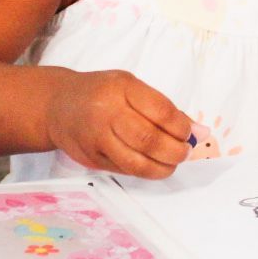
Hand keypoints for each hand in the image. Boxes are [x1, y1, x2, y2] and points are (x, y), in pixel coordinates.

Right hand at [43, 70, 192, 178]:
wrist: (57, 105)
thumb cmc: (101, 93)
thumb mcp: (131, 87)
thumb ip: (163, 108)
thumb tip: (200, 132)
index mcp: (121, 87)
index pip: (160, 111)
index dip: (181, 127)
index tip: (189, 133)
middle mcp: (106, 112)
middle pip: (149, 139)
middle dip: (175, 151)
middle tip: (184, 152)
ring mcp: (96, 137)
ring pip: (136, 162)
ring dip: (162, 167)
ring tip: (171, 163)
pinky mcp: (90, 159)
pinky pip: (124, 170)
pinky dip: (144, 171)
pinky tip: (152, 165)